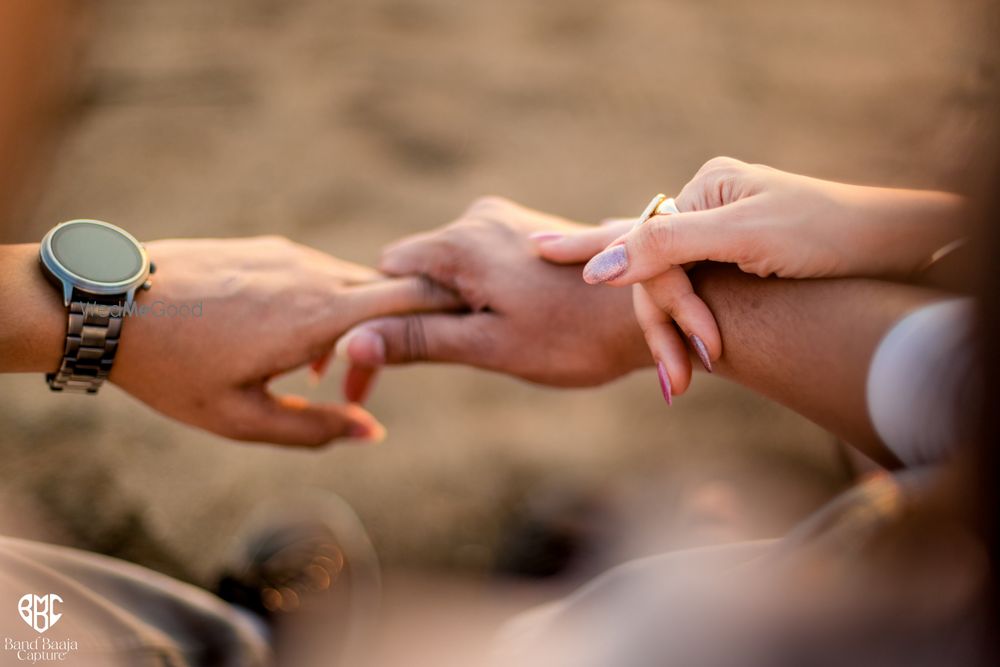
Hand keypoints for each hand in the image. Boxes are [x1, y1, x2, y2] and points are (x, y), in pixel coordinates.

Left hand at [110, 236, 459, 447]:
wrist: (106, 303)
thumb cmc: (171, 370)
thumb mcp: (241, 419)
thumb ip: (314, 429)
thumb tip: (370, 433)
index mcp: (317, 318)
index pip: (410, 301)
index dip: (450, 309)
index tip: (478, 319)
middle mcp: (313, 275)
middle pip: (391, 290)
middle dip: (405, 327)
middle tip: (393, 370)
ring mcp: (289, 255)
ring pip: (352, 283)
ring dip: (358, 321)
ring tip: (320, 369)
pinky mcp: (266, 247)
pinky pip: (317, 273)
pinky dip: (325, 303)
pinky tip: (290, 338)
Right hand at [339, 197, 650, 399]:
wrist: (661, 309)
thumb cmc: (575, 336)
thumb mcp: (489, 346)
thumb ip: (418, 341)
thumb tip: (352, 343)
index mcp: (461, 242)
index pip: (387, 271)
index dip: (383, 316)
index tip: (401, 356)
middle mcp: (480, 217)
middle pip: (419, 267)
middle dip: (422, 313)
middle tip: (457, 355)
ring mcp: (508, 220)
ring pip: (453, 267)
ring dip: (458, 306)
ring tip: (502, 337)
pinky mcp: (530, 231)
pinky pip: (482, 261)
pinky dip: (484, 294)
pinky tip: (521, 319)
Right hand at [534, 157, 965, 390]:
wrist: (896, 247)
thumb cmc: (827, 234)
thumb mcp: (744, 236)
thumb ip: (665, 246)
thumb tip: (598, 269)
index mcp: (705, 190)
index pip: (641, 240)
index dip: (589, 252)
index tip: (536, 254)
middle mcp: (708, 210)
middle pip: (655, 274)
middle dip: (664, 328)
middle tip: (674, 384)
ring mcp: (723, 239)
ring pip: (673, 292)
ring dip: (676, 337)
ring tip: (679, 385)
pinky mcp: (739, 267)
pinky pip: (694, 296)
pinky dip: (684, 327)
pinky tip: (672, 342)